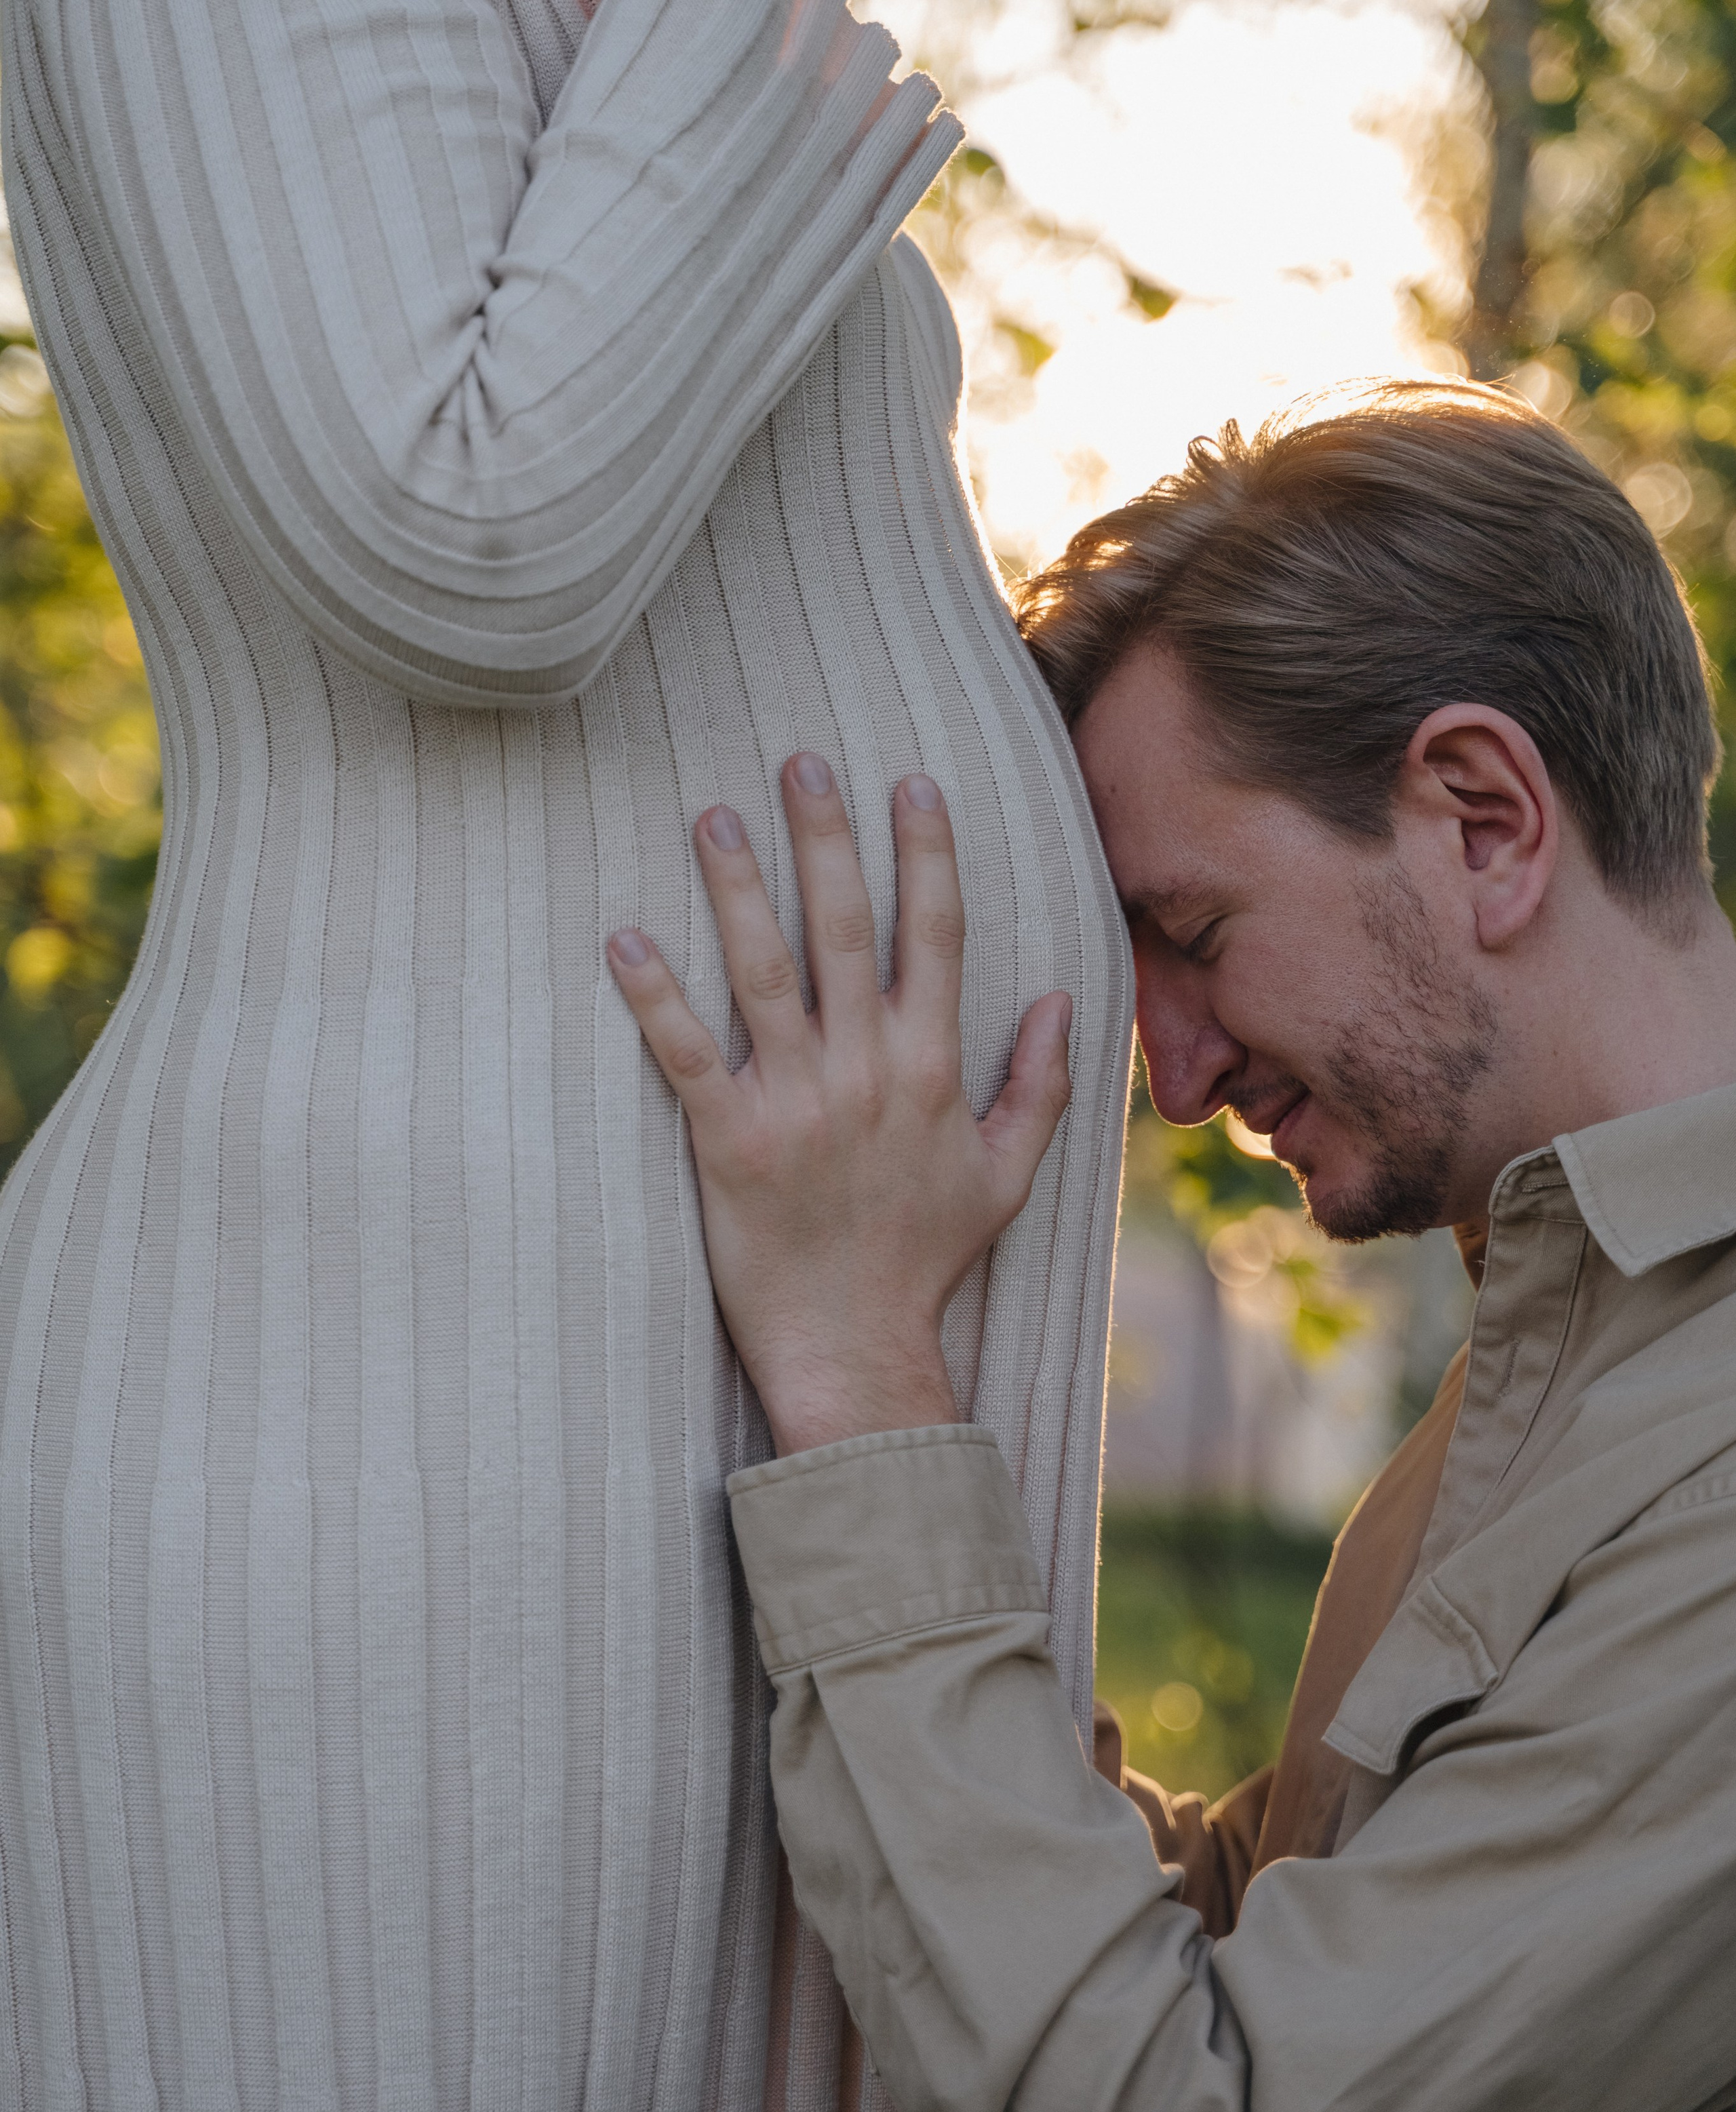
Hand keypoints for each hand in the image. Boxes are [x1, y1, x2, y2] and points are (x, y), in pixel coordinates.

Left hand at [608, 756, 1073, 1456]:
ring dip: (738, 888)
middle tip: (799, 759)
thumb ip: (1037, 1084)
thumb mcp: (1005, 1175)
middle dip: (823, 837)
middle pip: (844, 928)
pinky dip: (655, 997)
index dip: (923, 853)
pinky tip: (624, 938)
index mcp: (932, 1068)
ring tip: (711, 816)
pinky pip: (688, 1054)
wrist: (856, 1352)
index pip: (933, 936)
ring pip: (764, 972)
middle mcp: (868, 1072)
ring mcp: (797, 1104)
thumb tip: (1061, 999)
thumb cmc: (925, 1262)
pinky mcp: (730, 1143)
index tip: (910, 783)